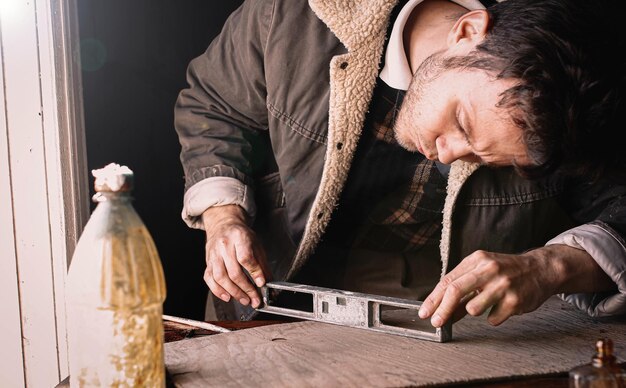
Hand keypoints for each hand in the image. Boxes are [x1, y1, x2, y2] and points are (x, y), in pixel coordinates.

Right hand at [202, 205, 268, 307]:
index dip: (254, 272)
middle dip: (246, 289)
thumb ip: (263, 264)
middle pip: (233, 271)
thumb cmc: (241, 236)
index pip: (246, 258)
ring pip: (220, 277)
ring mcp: (213, 254)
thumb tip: (269, 283)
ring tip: (244, 300)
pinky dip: (218, 290)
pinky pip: (209, 278)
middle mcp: (224, 245)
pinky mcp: (207, 261)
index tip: (261, 283)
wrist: (223, 225)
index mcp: (239, 237)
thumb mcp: (256, 245)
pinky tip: (228, 296)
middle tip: (254, 298)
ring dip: (233, 292)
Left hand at [418, 245, 611, 326]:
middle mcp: (489, 269)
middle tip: (436, 323)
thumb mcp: (482, 271)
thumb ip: (462, 288)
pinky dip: (493, 317)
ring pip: (473, 308)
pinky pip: (493, 319)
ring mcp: (503, 285)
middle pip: (456, 291)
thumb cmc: (506, 271)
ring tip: (485, 303)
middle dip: (441, 310)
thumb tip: (441, 310)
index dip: (434, 299)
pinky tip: (502, 307)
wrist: (541, 269)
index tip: (425, 312)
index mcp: (477, 260)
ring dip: (473, 311)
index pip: (448, 281)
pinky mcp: (515, 301)